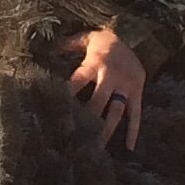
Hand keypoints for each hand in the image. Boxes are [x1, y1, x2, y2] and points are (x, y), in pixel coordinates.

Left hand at [63, 26, 146, 150]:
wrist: (136, 37)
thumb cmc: (104, 42)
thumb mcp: (86, 38)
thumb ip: (67, 44)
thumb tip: (47, 48)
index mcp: (94, 64)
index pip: (77, 82)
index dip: (66, 94)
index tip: (55, 110)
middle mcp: (110, 76)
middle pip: (97, 102)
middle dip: (86, 119)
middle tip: (75, 138)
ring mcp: (125, 86)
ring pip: (115, 112)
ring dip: (106, 130)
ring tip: (96, 147)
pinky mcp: (137, 92)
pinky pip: (136, 113)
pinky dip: (133, 130)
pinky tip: (129, 148)